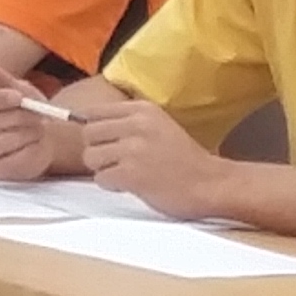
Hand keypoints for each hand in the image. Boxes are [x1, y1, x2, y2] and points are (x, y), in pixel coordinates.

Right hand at [0, 74, 67, 180]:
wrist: (42, 139)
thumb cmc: (25, 112)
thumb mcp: (19, 91)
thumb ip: (3, 80)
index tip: (18, 97)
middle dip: (18, 116)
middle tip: (39, 115)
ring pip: (2, 141)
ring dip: (27, 133)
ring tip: (40, 129)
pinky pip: (12, 159)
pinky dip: (30, 150)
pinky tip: (36, 145)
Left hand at [70, 93, 221, 214]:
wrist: (212, 183)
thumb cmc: (183, 159)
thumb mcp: (157, 126)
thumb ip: (126, 122)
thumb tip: (83, 123)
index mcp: (143, 109)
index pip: (93, 112)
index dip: (94, 130)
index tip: (104, 142)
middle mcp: (137, 124)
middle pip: (87, 134)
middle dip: (97, 151)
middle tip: (117, 162)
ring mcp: (134, 149)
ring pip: (90, 157)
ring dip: (103, 169)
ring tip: (127, 173)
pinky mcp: (132, 173)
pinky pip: (101, 178)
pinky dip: (112, 185)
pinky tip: (132, 185)